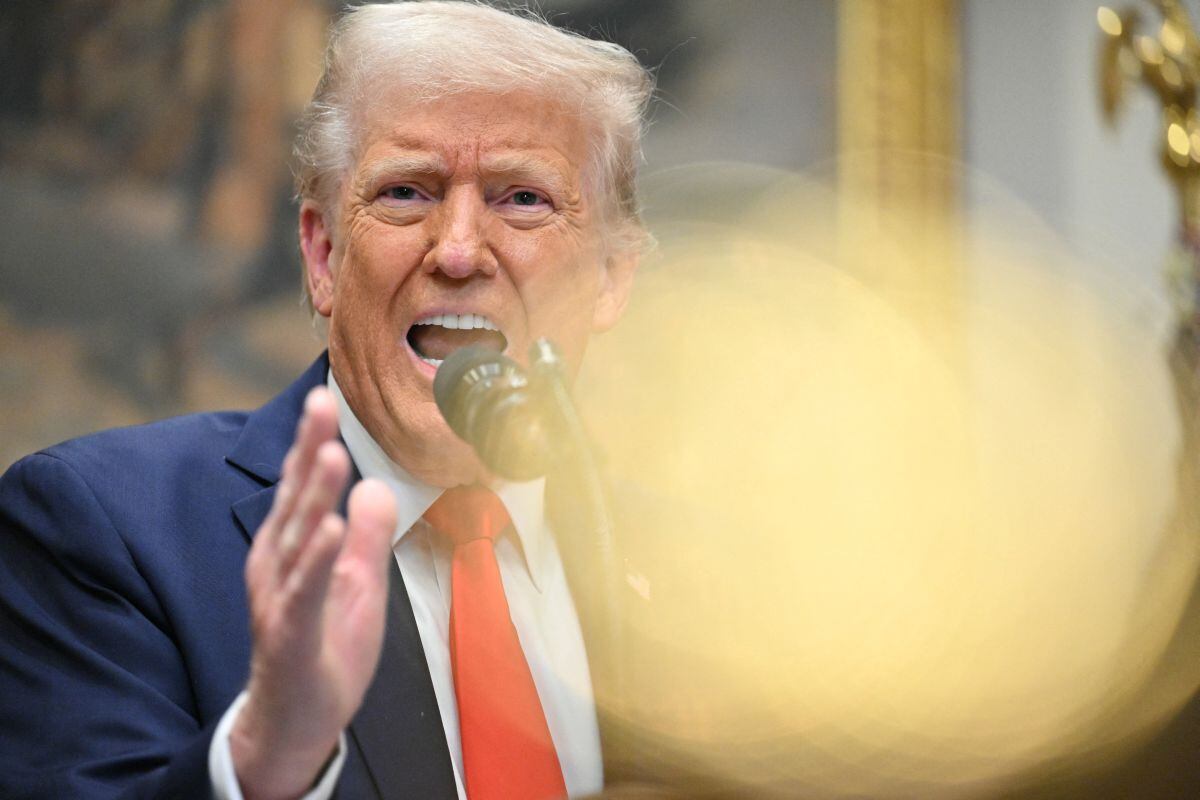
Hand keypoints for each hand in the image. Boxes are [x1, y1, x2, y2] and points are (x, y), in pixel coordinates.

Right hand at [230, 387, 396, 799]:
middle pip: (296, 500)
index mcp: (293, 549)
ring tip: (331, 453)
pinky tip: (332, 529)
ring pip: (299, 539)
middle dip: (309, 451)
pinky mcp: (292, 634)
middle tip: (321, 403)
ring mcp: (281, 599)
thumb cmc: (325, 646)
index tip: (323, 397)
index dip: (311, 443)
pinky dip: (319, 561)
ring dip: (314, 495)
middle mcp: (278, 566)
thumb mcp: (359, 581)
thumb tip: (376, 484)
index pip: (303, 488)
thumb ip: (367, 534)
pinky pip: (306, 593)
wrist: (298, 718)